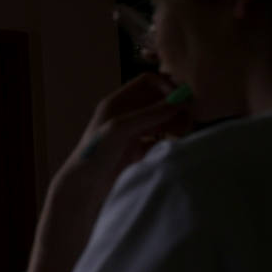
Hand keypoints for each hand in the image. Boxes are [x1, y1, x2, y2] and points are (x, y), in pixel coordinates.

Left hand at [57, 73, 190, 205]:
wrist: (83, 188)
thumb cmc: (95, 154)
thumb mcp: (120, 128)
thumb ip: (149, 114)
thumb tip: (180, 100)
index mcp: (117, 103)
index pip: (148, 82)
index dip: (166, 87)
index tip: (182, 101)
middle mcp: (124, 115)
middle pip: (158, 101)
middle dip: (174, 108)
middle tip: (188, 121)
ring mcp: (131, 133)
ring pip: (161, 120)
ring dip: (174, 124)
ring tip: (182, 135)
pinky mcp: (135, 151)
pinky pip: (159, 140)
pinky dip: (168, 141)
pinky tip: (172, 147)